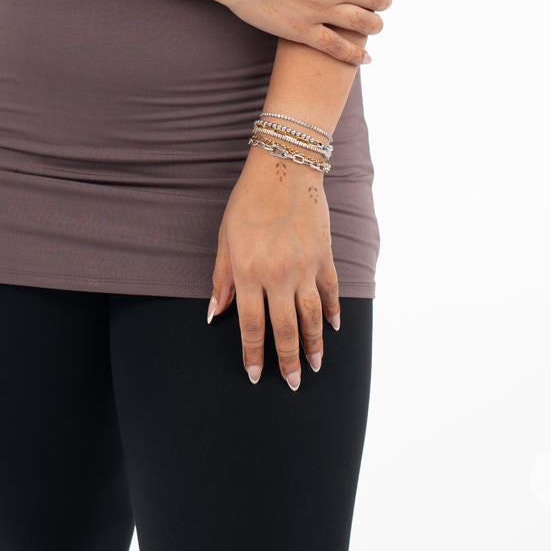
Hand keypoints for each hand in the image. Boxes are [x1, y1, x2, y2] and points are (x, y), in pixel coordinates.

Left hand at [208, 144, 339, 390]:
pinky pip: (331, 291)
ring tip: (316, 365)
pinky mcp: (324, 256)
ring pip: (312, 317)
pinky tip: (335, 327)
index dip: (253, 354)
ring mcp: (304, 267)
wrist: (285, 167)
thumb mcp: (226, 236)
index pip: (250, 325)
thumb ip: (222, 277)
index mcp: (248, 272)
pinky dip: (334, 311)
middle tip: (294, 383)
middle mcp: (278, 275)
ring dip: (314, 345)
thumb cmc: (248, 199)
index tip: (257, 376)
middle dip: (287, 361)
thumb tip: (215, 313)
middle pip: (284, 329)